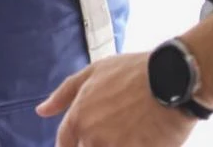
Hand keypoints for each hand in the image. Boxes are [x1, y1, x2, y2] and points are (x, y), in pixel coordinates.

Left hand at [40, 54, 197, 146]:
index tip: (81, 141)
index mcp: (79, 118)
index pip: (64, 144)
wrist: (171, 79)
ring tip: (129, 128)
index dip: (71, 145)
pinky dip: (134, 144)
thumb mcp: (93, 72)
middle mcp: (93, 137)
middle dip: (93, 143)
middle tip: (114, 126)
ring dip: (114, 142)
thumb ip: (64, 94)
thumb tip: (41, 111)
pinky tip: (141, 136)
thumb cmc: (132, 72)